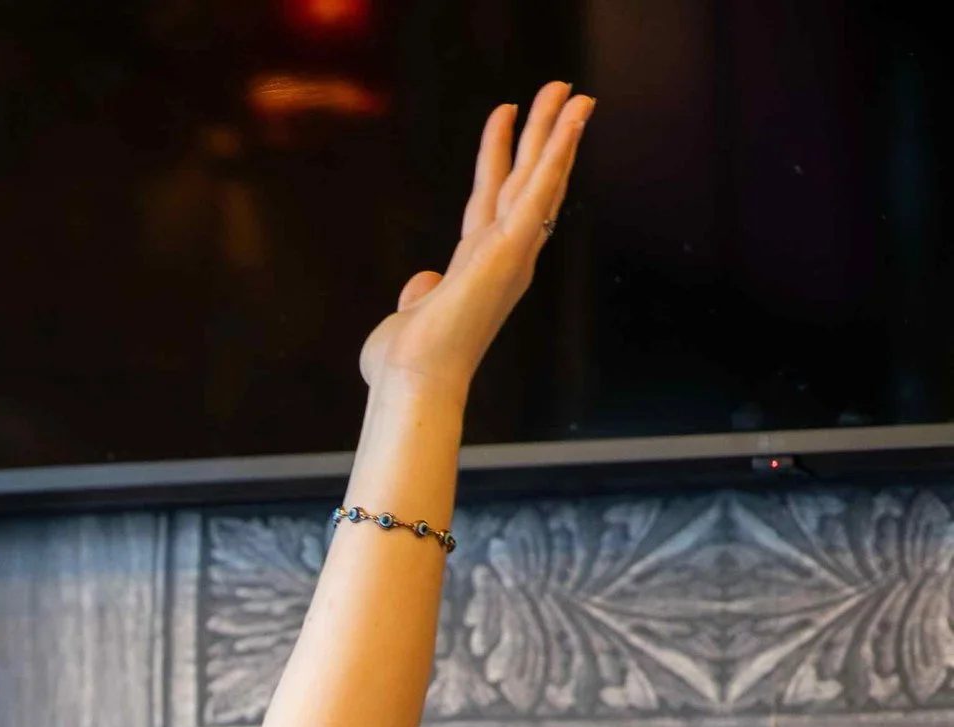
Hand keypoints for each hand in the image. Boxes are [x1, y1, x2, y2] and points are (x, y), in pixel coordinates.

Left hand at [360, 82, 593, 403]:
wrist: (413, 384)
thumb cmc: (406, 366)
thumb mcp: (409, 318)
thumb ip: (418, 295)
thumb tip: (419, 287)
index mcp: (478, 269)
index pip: (494, 203)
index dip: (500, 159)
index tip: (506, 119)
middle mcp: (504, 258)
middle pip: (525, 182)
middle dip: (540, 135)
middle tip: (558, 92)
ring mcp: (512, 252)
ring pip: (538, 177)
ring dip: (557, 131)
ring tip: (571, 90)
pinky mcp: (513, 248)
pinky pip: (540, 188)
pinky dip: (559, 152)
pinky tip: (573, 118)